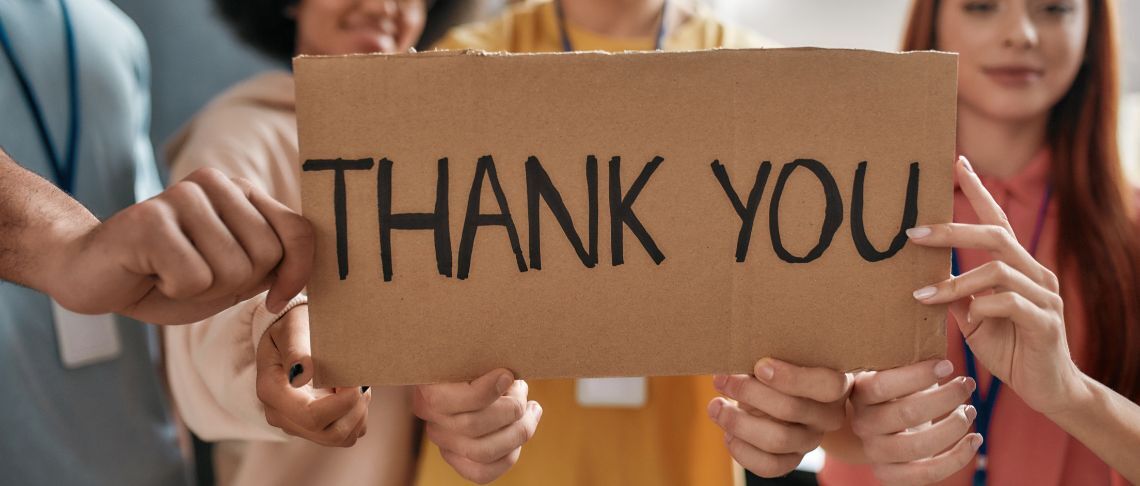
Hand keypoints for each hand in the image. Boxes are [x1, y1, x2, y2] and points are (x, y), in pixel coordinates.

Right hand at [48, 168, 312, 323]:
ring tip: (171, 272)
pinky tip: (151, 273)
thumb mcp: (235, 274)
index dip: (298, 273)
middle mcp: (215, 184)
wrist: (96, 276)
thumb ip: (275, 265)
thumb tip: (313, 275)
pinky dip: (174, 290)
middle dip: (236, 284)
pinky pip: (194, 277)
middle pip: (267, 255)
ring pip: (232, 269)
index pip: (299, 231)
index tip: (276, 298)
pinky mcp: (150, 218)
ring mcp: (181, 196)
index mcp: (243, 193)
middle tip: (196, 276)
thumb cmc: (170, 277)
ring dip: (202, 289)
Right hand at [255, 304, 369, 446]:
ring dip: (358, 411)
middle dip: (355, 407)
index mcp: (271, 391)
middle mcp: (281, 415)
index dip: (343, 402)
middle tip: (358, 379)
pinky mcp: (315, 428)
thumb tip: (301, 374)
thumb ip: (296, 350)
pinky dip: (357, 415)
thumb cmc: (292, 328)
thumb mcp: (292, 328)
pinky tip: (351, 392)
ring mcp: (298, 425)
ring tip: (354, 382)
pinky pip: (347, 435)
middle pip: (331, 433)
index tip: (354, 378)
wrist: (287, 337)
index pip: (311, 416)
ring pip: (342, 438)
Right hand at [414, 370, 540, 483]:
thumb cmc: (473, 362)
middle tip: (522, 389)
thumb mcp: (475, 356)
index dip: (486, 390)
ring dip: (518, 430)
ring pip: (483, 453)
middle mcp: (433, 423)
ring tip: (530, 409)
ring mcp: (445, 445)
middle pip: (472, 427)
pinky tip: (523, 429)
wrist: (460, 378)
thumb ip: (485, 363)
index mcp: (428, 393)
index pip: (447, 401)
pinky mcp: (460, 461)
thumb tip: (508, 377)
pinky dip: (510, 455)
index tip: (507, 374)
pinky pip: (483, 473)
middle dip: (510, 408)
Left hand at [708, 358, 851, 476]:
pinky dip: (742, 450)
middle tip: (721, 379)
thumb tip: (736, 355)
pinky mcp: (792, 460)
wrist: (781, 397)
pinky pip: (769, 466)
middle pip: (792, 409)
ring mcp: (811, 441)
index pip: (828, 384)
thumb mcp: (782, 357)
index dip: (792, 377)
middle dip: (749, 392)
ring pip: (778, 440)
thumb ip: (770, 357)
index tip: (760, 365)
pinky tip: (728, 434)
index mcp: (835, 385)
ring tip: (716, 407)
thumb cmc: (780, 368)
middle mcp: (828, 416)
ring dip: (738, 422)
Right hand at [849, 359, 979, 484]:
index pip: (883, 385)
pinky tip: (975, 440)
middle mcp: (863, 424)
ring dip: (953, 427)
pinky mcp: (891, 475)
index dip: (919, 375)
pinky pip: (926, 475)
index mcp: (860, 393)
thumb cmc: (897, 390)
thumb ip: (906, 354)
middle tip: (968, 383)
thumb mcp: (893, 370)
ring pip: (917, 446)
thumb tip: (936, 312)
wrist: (881, 427)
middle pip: (905, 414)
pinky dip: (957, 458)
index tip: (948, 364)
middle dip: (945, 398)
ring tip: (970, 411)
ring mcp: (875, 452)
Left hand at [908, 155, 1082, 414]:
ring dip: (955, 281)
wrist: (1048, 390)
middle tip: (911, 234)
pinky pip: (1010, 302)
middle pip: (995, 235)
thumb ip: (955, 295)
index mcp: (1017, 267)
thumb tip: (922, 275)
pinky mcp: (1046, 322)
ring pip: (997, 269)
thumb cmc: (1010, 349)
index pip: (997, 220)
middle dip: (951, 230)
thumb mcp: (973, 320)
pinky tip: (969, 319)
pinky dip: (982, 306)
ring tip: (923, 295)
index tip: (956, 161)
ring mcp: (1044, 296)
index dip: (977, 190)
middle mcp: (1034, 273)